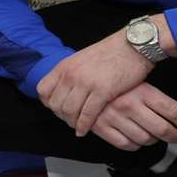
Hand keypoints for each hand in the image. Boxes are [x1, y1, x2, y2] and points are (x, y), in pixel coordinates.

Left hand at [35, 31, 154, 136]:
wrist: (133, 46)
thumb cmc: (111, 53)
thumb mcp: (82, 58)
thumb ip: (71, 72)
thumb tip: (64, 88)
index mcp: (65, 66)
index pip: (43, 90)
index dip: (48, 103)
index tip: (57, 109)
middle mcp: (71, 74)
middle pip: (55, 104)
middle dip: (61, 116)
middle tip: (70, 121)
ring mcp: (86, 82)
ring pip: (69, 112)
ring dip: (72, 123)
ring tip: (78, 127)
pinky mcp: (102, 91)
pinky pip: (87, 115)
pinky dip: (84, 126)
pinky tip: (85, 130)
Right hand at [88, 83, 176, 150]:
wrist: (85, 79)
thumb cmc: (116, 81)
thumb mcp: (140, 83)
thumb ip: (158, 100)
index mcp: (142, 91)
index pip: (174, 111)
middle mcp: (130, 105)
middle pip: (162, 129)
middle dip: (174, 136)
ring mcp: (115, 117)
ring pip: (145, 139)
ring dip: (154, 141)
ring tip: (155, 136)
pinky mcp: (102, 127)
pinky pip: (126, 145)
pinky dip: (135, 145)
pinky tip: (137, 139)